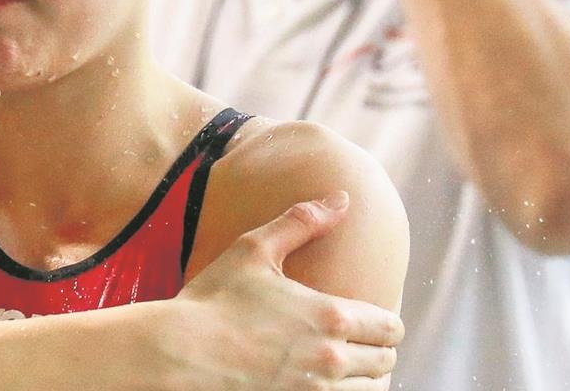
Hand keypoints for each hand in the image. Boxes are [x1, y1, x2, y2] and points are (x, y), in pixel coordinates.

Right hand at [170, 193, 402, 389]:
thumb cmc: (214, 299)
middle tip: (357, 339)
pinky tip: (322, 381)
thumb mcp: (253, 250)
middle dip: (376, 348)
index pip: (391, 327)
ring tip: (343, 363)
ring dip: (363, 376)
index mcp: (330, 316)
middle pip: (385, 361)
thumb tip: (343, 198)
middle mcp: (331, 358)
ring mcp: (315, 390)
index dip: (386, 321)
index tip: (369, 316)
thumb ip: (302, 222)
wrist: (179, 352)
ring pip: (370, 390)